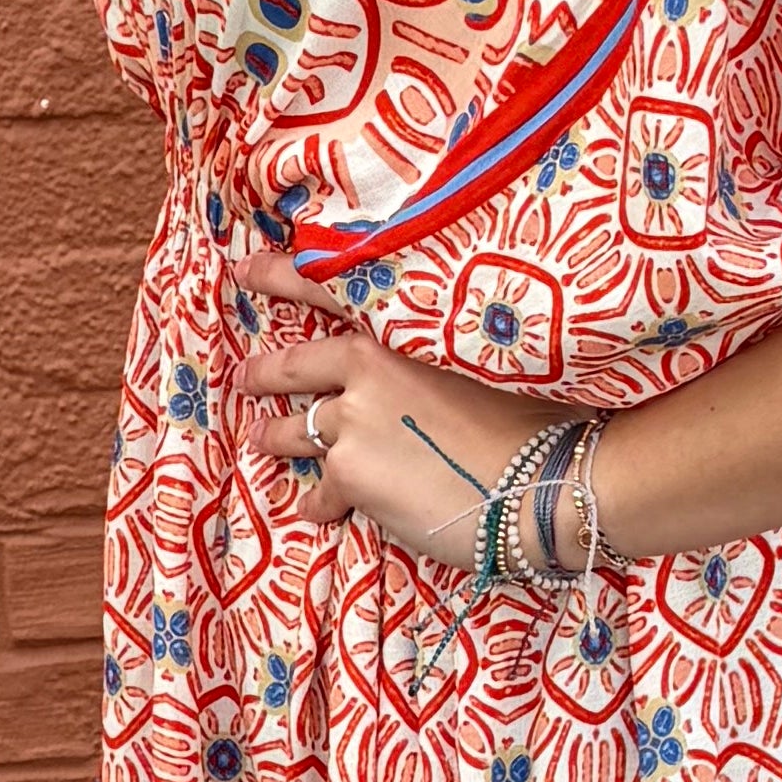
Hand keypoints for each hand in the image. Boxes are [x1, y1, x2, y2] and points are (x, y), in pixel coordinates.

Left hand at [239, 268, 566, 573]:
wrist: (537, 482)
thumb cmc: (532, 421)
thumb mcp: (482, 365)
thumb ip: (434, 362)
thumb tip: (426, 379)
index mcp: (397, 331)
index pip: (324, 290)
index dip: (279, 276)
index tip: (244, 271)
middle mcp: (365, 370)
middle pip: (295, 367)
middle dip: (263, 374)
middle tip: (243, 377)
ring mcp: (351, 422)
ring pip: (295, 431)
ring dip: (276, 437)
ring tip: (263, 441)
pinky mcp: (349, 476)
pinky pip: (320, 491)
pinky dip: (321, 503)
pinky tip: (323, 510)